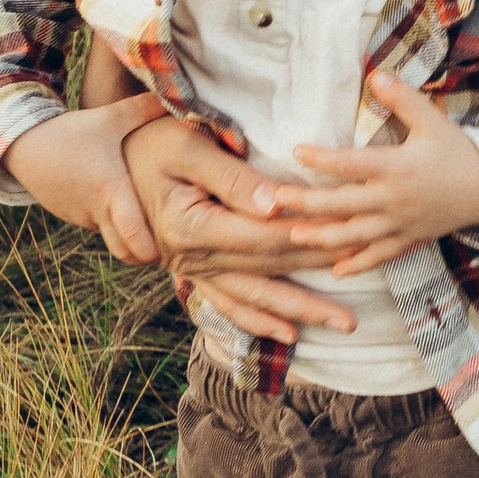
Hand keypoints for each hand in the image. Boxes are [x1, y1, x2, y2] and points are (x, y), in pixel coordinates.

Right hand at [2, 94, 168, 261]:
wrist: (25, 143)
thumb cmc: (72, 131)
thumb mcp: (110, 118)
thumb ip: (145, 109)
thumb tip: (181, 96)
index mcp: (111, 189)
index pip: (131, 234)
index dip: (149, 249)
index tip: (167, 252)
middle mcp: (97, 210)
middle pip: (125, 252)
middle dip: (145, 253)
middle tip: (166, 242)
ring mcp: (83, 217)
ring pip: (112, 238)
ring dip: (128, 236)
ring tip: (148, 221)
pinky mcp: (73, 217)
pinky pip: (98, 227)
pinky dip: (110, 223)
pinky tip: (119, 204)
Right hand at [121, 108, 368, 341]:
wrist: (108, 164)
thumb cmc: (150, 143)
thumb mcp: (187, 148)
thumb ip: (231, 178)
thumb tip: (274, 203)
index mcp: (192, 226)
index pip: (267, 235)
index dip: (312, 236)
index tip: (354, 234)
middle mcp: (192, 256)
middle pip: (270, 268)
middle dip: (321, 275)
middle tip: (370, 278)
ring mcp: (192, 269)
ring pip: (255, 296)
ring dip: (301, 310)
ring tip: (344, 324)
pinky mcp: (194, 271)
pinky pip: (230, 303)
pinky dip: (259, 320)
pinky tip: (290, 334)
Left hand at [276, 68, 478, 278]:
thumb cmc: (458, 151)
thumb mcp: (432, 121)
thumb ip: (402, 98)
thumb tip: (375, 73)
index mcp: (397, 167)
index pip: (351, 164)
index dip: (322, 159)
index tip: (296, 152)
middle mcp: (393, 199)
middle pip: (342, 204)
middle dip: (305, 203)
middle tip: (274, 201)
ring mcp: (399, 224)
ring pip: (354, 235)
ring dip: (322, 237)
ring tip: (294, 236)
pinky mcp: (408, 240)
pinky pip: (379, 256)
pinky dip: (357, 264)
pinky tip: (335, 270)